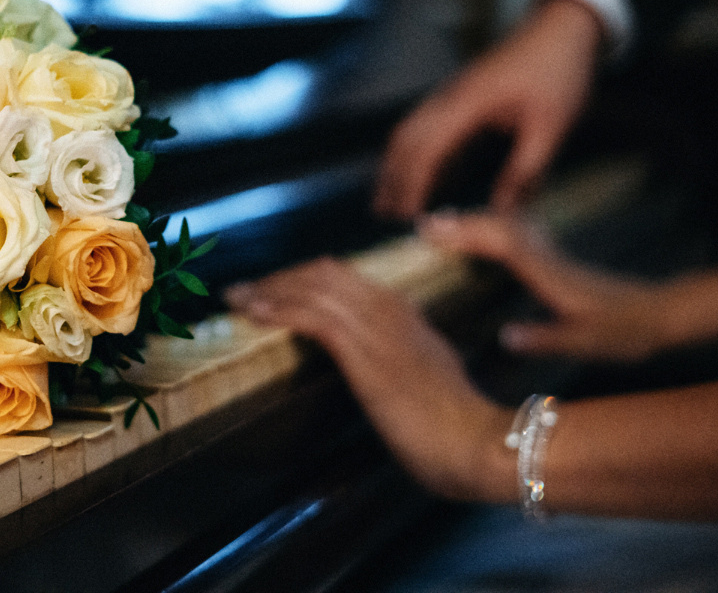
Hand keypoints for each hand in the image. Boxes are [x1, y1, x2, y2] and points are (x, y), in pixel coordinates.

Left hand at [225, 258, 510, 500]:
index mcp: (404, 314)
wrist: (480, 443)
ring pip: (313, 287)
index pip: (343, 279)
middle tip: (244, 291)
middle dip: (279, 278)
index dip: (302, 280)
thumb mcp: (427, 380)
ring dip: (269, 289)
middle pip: (322, 273)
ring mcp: (378, 327)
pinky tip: (253, 313)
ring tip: (236, 298)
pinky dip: (278, 309)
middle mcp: (389, 309)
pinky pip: (312, 316)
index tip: (273, 290)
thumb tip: (377, 368)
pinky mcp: (365, 351)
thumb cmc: (458, 429)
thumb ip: (401, 363)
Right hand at [374, 0, 602, 218]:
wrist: (560, 28)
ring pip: (409, 132)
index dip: (412, 185)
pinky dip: (416, 153)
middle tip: (384, 214)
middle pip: (404, 140)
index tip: (407, 216)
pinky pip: (426, 127)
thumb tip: (503, 211)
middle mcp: (449, 98)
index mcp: (468, 105)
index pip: (426, 150)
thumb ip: (526, 171)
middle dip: (391, 178)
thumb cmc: (558, 72)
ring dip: (396, 165)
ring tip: (391, 198)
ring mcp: (450, 95)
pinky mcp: (458, 96)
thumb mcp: (552, 127)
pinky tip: (426, 176)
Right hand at [419, 212, 673, 360]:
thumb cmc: (623, 332)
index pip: (500, 244)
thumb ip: (545, 338)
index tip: (431, 232)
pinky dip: (491, 227)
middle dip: (460, 223)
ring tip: (441, 223)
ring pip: (506, 226)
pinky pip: (515, 233)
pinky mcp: (553, 259)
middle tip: (423, 224)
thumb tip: (505, 337)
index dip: (465, 235)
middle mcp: (546, 258)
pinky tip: (481, 231)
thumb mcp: (586, 342)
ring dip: (474, 221)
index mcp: (548, 275)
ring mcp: (550, 255)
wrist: (659, 314)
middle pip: (498, 227)